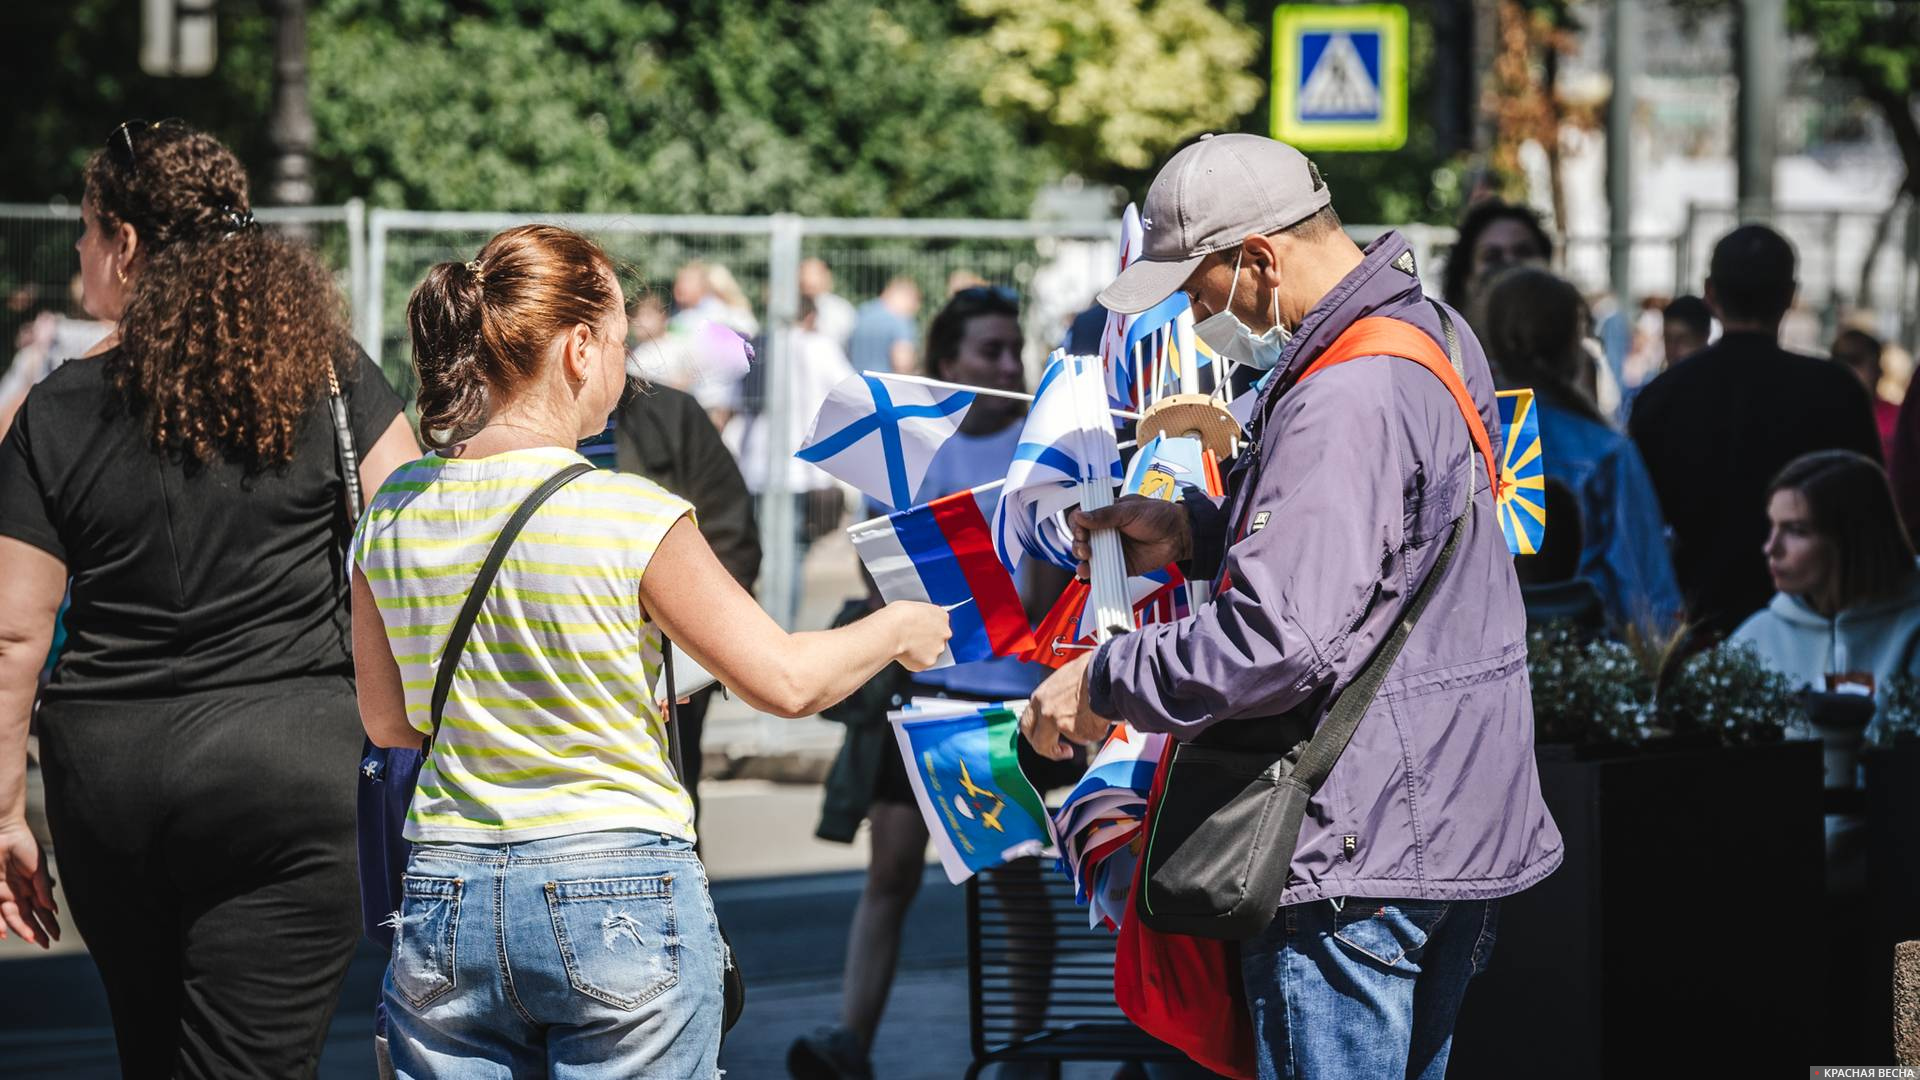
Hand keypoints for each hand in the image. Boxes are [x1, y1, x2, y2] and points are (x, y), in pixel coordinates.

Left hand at [0, 818, 57, 948]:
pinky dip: (0, 923)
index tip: (55, 937)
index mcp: (32, 889)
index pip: (41, 911)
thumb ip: (44, 888)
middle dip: (35, 931)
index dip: (48, 924)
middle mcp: (18, 894)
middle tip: (44, 943)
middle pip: (27, 917)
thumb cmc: (24, 846)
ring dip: (20, 929)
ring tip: (30, 938)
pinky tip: (4, 933)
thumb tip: (51, 908)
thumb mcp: (39, 868)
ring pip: (11, 917)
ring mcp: (4, 894)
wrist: (3, 832)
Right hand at [884, 600, 951, 671]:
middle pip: (938, 639)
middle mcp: (944, 633)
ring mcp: (938, 649)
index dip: (928, 627)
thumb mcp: (913, 607)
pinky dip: (913, 661)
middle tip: (911, 640)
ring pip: (931, 653)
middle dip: (927, 641)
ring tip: (905, 647)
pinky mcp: (929, 662)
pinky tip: (903, 653)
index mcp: (942, 615)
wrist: (891, 630)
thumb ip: (920, 618)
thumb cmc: (897, 616)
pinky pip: (921, 663)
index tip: (920, 629)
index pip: (940, 623)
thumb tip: (916, 624)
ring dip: (921, 652)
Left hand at [1020, 652, 1110, 760]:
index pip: (1027, 723)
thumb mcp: (1063, 680)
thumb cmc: (1089, 669)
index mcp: (1040, 697)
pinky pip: (1089, 737)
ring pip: (1071, 738)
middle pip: (1039, 743)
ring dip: (1082, 733)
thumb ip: (1057, 697)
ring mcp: (1061, 723)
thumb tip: (1062, 706)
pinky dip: (1097, 730)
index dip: (1035, 735)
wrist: (1107, 670)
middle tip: (1061, 751)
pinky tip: (1102, 715)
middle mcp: (1046, 712)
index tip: (1044, 738)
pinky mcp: (1080, 732)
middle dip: (1049, 750)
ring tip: (1095, 716)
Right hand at [1069, 496, 1192, 579]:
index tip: (1081, 529)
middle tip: (1085, 544)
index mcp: (1108, 514)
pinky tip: (1088, 572)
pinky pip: (1104, 572)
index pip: (1083, 519)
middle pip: (1082, 539)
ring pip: (1090, 556)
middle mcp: (1108, 532)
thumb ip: (1105, 515)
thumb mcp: (1130, 510)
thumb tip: (1080, 516)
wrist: (1180, 534)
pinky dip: (1094, 574)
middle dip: (1078, 543)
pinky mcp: (1122, 565)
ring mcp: (1114, 550)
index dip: (1077, 524)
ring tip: (1086, 557)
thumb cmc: (1159, 516)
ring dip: (1082, 558)